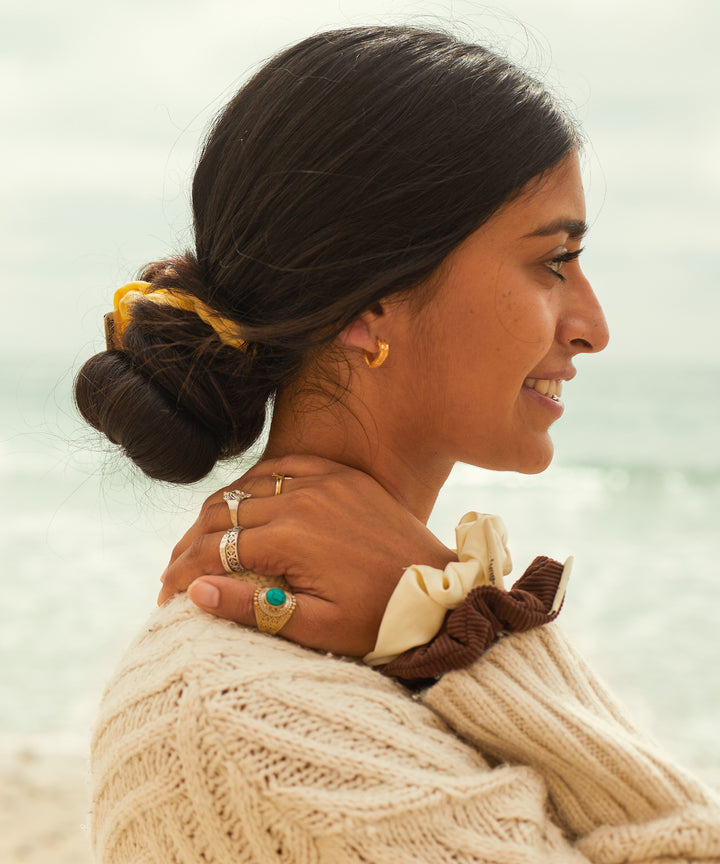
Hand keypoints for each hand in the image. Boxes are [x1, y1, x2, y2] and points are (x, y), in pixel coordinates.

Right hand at [158, 455, 454, 655]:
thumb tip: (196, 591)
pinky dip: (253, 484)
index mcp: (291, 538)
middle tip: (173, 574)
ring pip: (244, 486)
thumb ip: (254, 609)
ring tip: (200, 544)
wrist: (441, 588)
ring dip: (216, 514)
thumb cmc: (380, 618)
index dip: (181, 574)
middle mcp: (301, 498)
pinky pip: (281, 465)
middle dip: (189, 546)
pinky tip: (242, 503)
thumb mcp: (318, 628)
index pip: (214, 550)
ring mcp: (322, 480)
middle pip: (220, 514)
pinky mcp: (340, 474)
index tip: (165, 598)